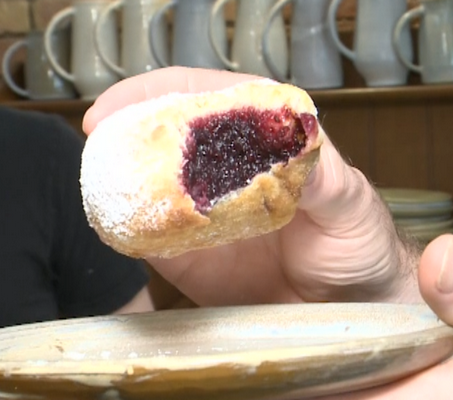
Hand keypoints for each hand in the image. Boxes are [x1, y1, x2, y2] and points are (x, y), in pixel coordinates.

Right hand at [83, 67, 419, 305]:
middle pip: (165, 132)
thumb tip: (298, 140)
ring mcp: (202, 210)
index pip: (206, 98)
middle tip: (97, 135)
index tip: (125, 105)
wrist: (348, 306)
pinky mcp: (188, 255)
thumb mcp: (351, 202)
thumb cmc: (356, 242)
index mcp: (262, 138)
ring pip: (148, 180)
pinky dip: (126, 227)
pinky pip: (148, 236)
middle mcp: (225, 166)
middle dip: (126, 126)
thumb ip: (325, 174)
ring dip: (117, 174)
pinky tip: (110, 221)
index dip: (161, 93)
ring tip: (96, 176)